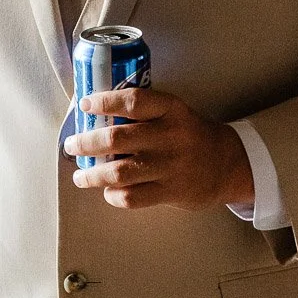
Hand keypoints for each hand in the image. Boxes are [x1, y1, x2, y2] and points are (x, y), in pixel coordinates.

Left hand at [63, 87, 254, 210]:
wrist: (226, 164)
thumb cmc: (188, 133)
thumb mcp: (172, 112)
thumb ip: (142, 112)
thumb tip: (94, 117)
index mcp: (170, 109)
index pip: (133, 101)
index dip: (105, 102)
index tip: (85, 105)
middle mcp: (170, 136)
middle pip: (118, 138)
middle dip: (87, 142)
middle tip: (71, 145)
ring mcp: (170, 166)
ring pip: (120, 172)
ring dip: (93, 174)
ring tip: (80, 176)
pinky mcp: (171, 192)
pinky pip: (133, 197)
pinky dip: (114, 195)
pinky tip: (107, 191)